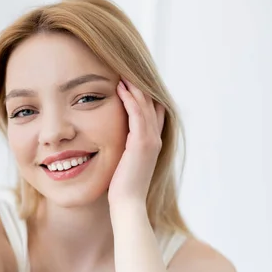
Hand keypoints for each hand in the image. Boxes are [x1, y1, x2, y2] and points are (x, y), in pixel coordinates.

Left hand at [107, 77, 164, 209]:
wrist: (128, 203)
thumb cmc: (122, 187)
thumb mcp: (125, 162)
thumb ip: (124, 148)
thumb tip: (115, 141)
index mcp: (153, 142)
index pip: (153, 111)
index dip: (145, 94)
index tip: (132, 79)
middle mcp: (156, 138)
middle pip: (152, 103)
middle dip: (141, 85)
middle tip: (127, 68)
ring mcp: (151, 140)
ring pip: (146, 105)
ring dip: (135, 87)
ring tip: (123, 72)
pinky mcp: (141, 143)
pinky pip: (137, 114)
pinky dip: (130, 99)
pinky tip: (121, 88)